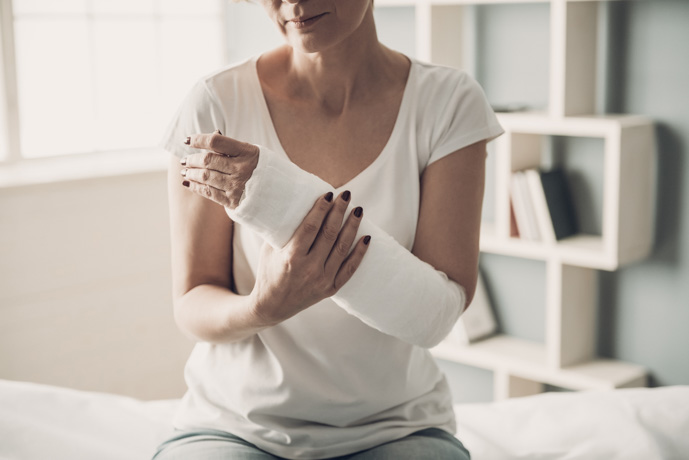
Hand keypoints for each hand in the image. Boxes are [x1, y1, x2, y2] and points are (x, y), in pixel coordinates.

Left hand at [180, 130, 258, 208]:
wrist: (277, 193)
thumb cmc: (260, 168)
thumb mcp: (250, 153)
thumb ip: (231, 147)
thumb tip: (211, 134)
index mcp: (247, 152)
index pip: (216, 142)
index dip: (198, 139)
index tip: (187, 140)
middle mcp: (242, 169)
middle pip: (208, 161)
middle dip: (192, 160)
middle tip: (184, 160)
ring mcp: (237, 186)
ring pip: (206, 177)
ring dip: (191, 174)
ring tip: (185, 172)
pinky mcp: (233, 201)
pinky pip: (209, 193)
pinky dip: (196, 187)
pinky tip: (188, 183)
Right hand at [249, 191, 370, 325]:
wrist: (272, 306)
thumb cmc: (268, 272)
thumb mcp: (268, 250)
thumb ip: (281, 230)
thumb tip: (290, 202)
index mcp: (291, 257)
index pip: (311, 227)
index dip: (321, 209)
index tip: (329, 194)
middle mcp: (309, 269)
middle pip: (329, 234)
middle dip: (339, 211)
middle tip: (346, 195)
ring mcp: (322, 280)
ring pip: (342, 248)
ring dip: (352, 227)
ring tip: (358, 210)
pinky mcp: (331, 289)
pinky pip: (350, 269)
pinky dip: (360, 253)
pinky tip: (366, 238)